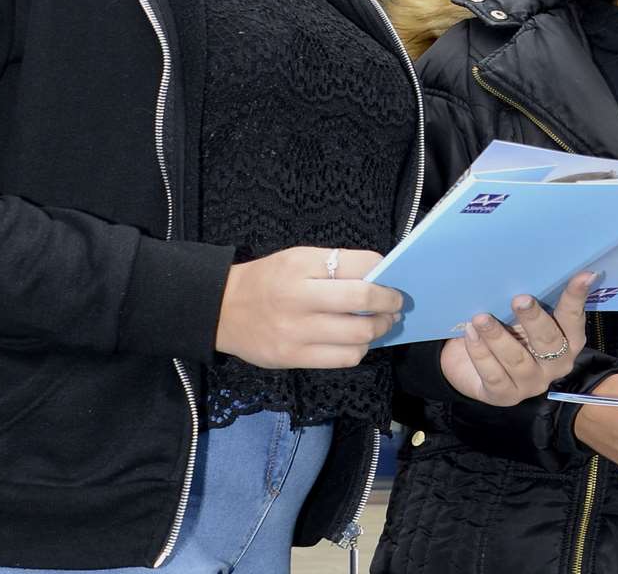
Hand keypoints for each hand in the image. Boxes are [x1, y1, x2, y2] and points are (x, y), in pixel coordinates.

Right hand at [215, 247, 404, 369]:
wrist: (221, 309)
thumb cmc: (268, 280)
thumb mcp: (297, 258)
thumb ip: (336, 265)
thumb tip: (381, 278)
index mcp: (301, 265)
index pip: (360, 264)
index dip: (384, 271)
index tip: (391, 278)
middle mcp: (299, 297)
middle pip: (364, 300)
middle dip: (390, 302)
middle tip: (395, 303)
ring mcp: (295, 331)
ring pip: (359, 334)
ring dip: (379, 329)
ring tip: (380, 324)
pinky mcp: (293, 358)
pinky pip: (343, 358)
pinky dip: (359, 350)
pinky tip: (357, 342)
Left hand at [439, 272, 594, 406]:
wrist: (469, 364)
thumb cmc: (504, 331)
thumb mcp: (519, 317)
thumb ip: (530, 303)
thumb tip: (530, 270)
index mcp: (567, 342)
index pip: (573, 319)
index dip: (577, 298)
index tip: (583, 276)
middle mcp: (556, 365)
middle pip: (549, 342)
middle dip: (534, 319)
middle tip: (519, 299)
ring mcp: (531, 383)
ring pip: (517, 359)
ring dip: (497, 336)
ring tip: (480, 318)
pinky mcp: (505, 396)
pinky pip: (494, 374)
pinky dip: (480, 353)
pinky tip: (471, 334)